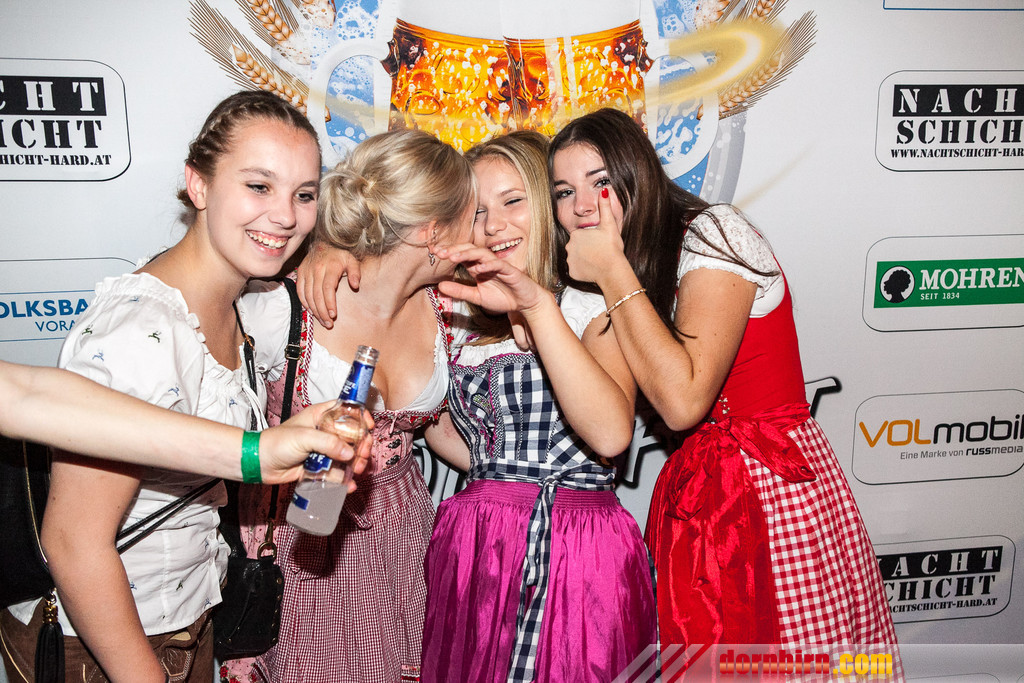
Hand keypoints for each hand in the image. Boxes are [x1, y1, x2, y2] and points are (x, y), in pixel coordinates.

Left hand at [257, 403, 374, 488]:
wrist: (258, 463)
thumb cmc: (276, 443)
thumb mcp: (304, 437)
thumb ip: (328, 443)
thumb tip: (350, 453)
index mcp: (320, 416)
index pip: (346, 411)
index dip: (360, 417)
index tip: (369, 427)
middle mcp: (324, 432)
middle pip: (352, 435)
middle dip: (361, 445)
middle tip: (363, 455)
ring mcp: (322, 450)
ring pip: (346, 455)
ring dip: (355, 463)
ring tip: (357, 470)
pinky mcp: (318, 467)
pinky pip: (335, 472)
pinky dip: (343, 478)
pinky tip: (348, 485)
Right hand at [295, 242, 361, 328]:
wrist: (323, 243)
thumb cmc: (340, 255)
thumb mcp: (352, 260)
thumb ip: (356, 272)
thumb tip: (355, 286)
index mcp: (330, 267)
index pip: (328, 288)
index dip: (330, 303)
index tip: (334, 315)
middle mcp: (316, 269)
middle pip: (317, 295)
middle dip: (322, 312)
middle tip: (329, 324)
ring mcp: (306, 271)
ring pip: (308, 295)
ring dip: (314, 311)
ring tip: (323, 321)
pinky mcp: (300, 273)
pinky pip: (300, 292)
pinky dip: (305, 303)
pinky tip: (312, 311)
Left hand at [435, 244, 550, 316]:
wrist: (525, 303)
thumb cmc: (503, 297)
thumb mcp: (477, 297)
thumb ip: (460, 291)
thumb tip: (439, 286)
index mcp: (478, 267)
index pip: (461, 255)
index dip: (448, 253)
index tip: (434, 253)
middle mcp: (486, 263)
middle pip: (469, 249)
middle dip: (454, 250)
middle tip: (440, 253)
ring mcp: (498, 265)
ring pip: (482, 253)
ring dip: (467, 254)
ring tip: (454, 257)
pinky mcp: (510, 270)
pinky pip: (498, 264)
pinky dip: (488, 265)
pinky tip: (478, 268)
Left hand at [565, 189, 626, 284]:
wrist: (612, 269)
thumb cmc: (612, 247)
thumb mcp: (609, 224)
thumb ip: (605, 207)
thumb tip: (603, 190)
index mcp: (576, 234)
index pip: (581, 236)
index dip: (591, 239)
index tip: (600, 243)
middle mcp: (569, 246)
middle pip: (577, 246)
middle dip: (586, 249)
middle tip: (599, 252)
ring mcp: (569, 260)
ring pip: (576, 258)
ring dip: (584, 259)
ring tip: (596, 260)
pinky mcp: (572, 272)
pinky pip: (576, 270)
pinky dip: (583, 270)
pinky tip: (592, 269)